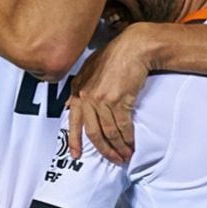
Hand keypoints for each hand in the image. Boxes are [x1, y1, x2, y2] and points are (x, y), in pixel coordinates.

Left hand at [68, 26, 156, 161]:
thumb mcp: (90, 70)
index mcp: (77, 90)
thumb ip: (81, 88)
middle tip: (113, 159)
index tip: (76, 155)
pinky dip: (128, 139)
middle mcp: (86, 96)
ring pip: (109, 132)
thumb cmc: (115, 57)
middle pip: (93, 132)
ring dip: (118, 147)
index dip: (74, 141)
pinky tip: (131, 144)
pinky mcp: (119, 100)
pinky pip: (122, 127)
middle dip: (104, 150)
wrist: (134, 48)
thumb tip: (72, 105)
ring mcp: (102, 99)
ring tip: (125, 155)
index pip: (73, 121)